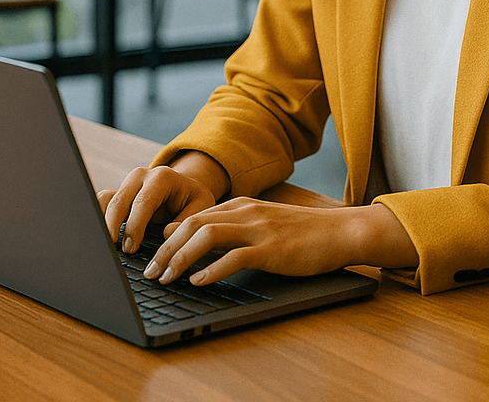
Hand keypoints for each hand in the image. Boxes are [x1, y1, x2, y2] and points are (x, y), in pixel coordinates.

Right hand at [98, 160, 220, 252]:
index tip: (131, 248)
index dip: (135, 226)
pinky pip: (102, 203)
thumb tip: (167, 234)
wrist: (185, 187)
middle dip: (113, 226)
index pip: (143, 201)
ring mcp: (127, 183)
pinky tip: (98, 237)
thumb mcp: (201, 206)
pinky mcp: (118, 193)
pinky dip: (98, 218)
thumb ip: (187, 219)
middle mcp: (141, 176)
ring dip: (101, 221)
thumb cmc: (192, 199)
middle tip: (113, 250)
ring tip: (101, 243)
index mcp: (162, 177)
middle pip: (119, 200)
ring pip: (105, 199)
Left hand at [146, 198, 418, 286]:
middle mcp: (246, 212)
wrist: (338, 232)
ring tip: (167, 277)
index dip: (167, 235)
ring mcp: (258, 228)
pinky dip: (212, 270)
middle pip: (193, 224)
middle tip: (150, 272)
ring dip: (181, 258)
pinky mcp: (271, 249)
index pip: (194, 215)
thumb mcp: (260, 223)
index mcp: (241, 205)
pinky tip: (199, 282)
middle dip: (166, 249)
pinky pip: (234, 257)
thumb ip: (228, 227)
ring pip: (207, 236)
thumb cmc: (300, 233)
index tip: (150, 255)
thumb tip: (187, 237)